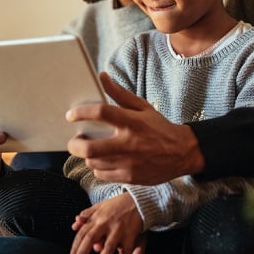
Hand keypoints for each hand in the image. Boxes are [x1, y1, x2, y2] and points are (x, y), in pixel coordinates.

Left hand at [66, 72, 204, 184]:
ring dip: (87, 156)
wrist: (182, 153)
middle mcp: (128, 143)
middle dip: (75, 145)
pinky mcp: (129, 177)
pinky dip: (98, 167)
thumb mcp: (142, 106)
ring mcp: (128, 163)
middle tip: (75, 140)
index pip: (101, 113)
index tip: (71, 115)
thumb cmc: (159, 127)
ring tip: (90, 149)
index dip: (81, 113)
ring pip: (93, 162)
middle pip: (90, 148)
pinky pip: (102, 174)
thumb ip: (119, 94)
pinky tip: (103, 160)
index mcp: (132, 122)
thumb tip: (102, 76)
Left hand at [69, 192, 143, 253]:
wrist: (139, 200)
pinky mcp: (130, 236)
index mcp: (97, 217)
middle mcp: (106, 223)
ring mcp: (118, 230)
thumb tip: (74, 225)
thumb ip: (87, 214)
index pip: (83, 233)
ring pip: (108, 247)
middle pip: (91, 239)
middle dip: (82, 253)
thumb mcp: (101, 205)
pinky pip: (125, 252)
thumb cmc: (118, 204)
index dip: (75, 246)